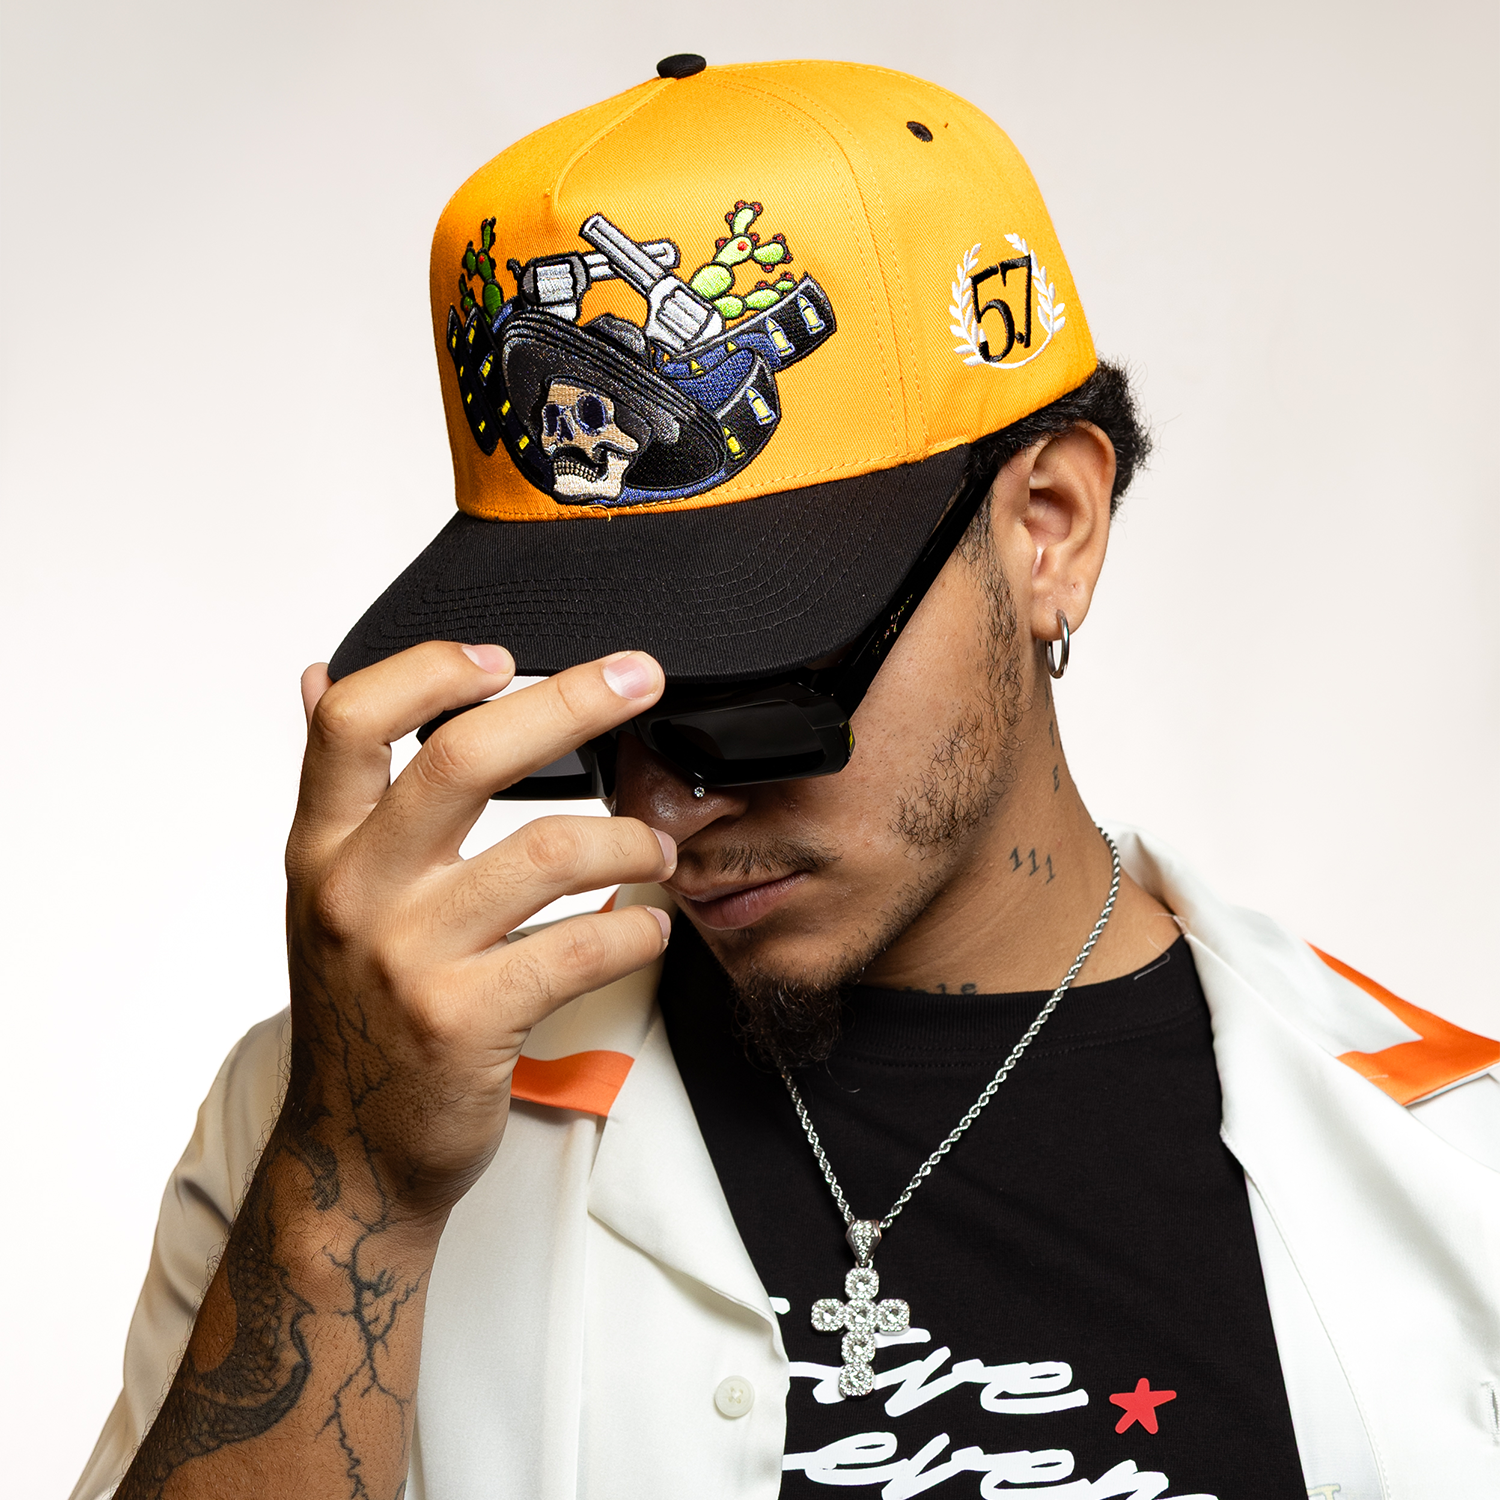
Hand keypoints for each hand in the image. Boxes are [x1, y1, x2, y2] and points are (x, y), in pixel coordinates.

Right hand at [284, 642, 674, 1224]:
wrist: (353, 1153)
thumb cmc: (358, 1013)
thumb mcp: (323, 892)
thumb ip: (337, 788)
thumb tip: (319, 674)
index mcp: (323, 849)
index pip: (351, 723)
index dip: (430, 670)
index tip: (505, 657)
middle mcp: (357, 893)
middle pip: (465, 758)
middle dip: (572, 701)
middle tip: (641, 678)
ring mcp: (410, 959)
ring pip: (550, 851)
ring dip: (630, 839)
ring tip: (658, 850)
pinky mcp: (467, 1022)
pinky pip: (583, 947)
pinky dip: (638, 930)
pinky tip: (651, 928)